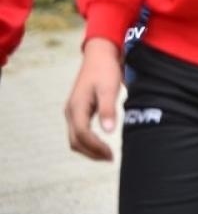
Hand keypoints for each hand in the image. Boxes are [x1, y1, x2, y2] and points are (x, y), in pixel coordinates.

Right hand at [65, 38, 123, 160]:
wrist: (100, 55)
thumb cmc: (106, 70)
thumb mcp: (109, 88)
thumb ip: (108, 109)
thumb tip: (108, 131)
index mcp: (77, 107)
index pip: (82, 135)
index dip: (96, 147)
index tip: (111, 155)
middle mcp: (71, 111)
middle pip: (75, 141)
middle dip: (91, 153)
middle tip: (110, 158)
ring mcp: (72, 111)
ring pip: (75, 138)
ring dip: (89, 149)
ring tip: (107, 155)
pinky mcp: (78, 110)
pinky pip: (79, 132)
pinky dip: (88, 141)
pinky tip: (102, 143)